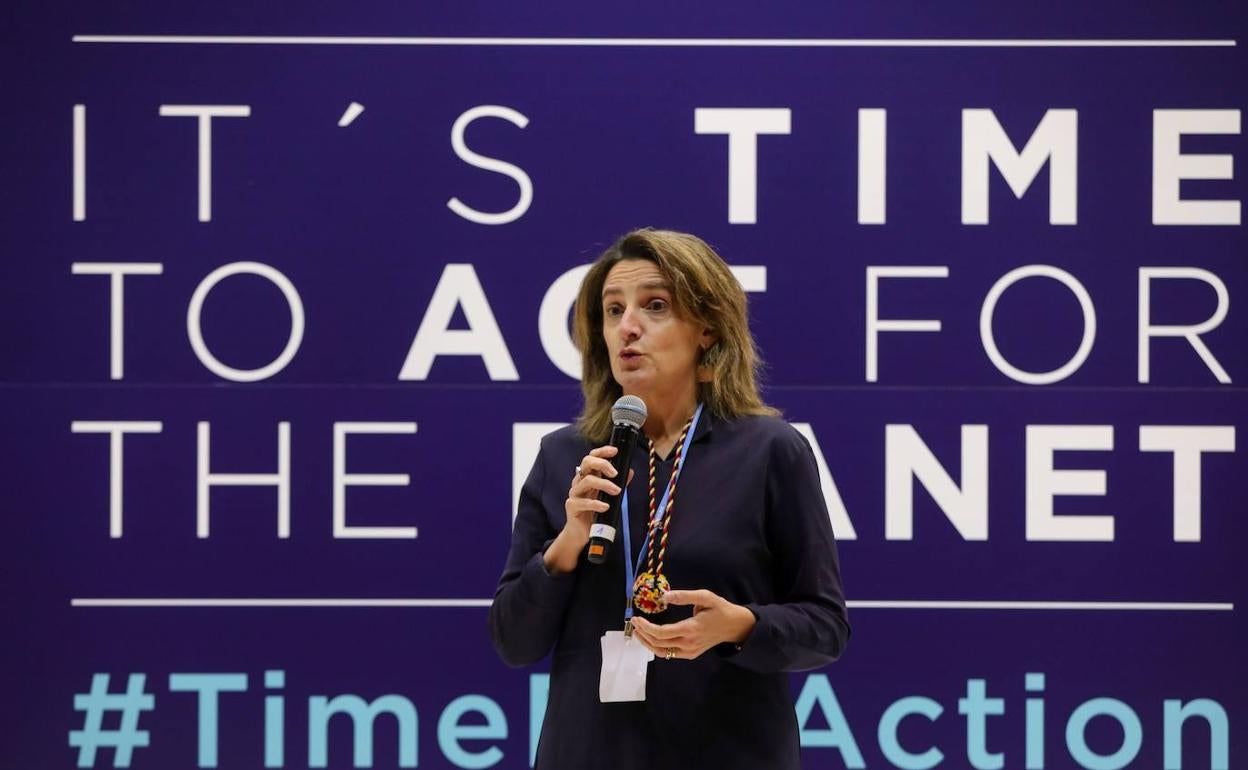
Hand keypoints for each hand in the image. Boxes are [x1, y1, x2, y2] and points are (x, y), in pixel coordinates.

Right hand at [543, 446, 632, 573]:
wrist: (581, 533)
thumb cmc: (594, 512)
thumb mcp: (608, 497)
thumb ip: (618, 484)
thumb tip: (630, 472)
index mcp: (587, 476)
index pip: (592, 457)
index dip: (602, 451)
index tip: (615, 451)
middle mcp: (579, 481)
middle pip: (586, 463)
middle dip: (602, 464)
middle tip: (615, 473)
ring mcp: (574, 493)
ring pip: (586, 481)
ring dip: (604, 484)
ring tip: (617, 491)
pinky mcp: (572, 506)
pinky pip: (583, 502)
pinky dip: (596, 503)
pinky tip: (606, 507)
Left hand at [629, 589, 755, 660]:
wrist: (734, 626)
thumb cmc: (720, 609)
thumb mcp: (705, 596)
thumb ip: (684, 596)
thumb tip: (664, 596)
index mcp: (690, 629)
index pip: (661, 633)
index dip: (645, 627)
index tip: (636, 618)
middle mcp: (688, 643)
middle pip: (658, 643)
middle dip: (642, 633)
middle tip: (634, 622)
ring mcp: (689, 651)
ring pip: (661, 652)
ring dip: (647, 642)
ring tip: (638, 632)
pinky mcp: (690, 654)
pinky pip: (669, 653)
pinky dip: (657, 647)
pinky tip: (651, 637)